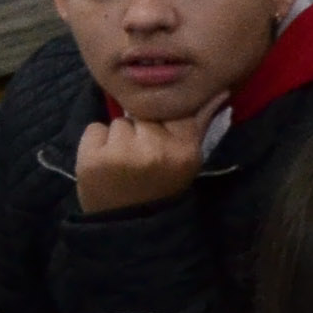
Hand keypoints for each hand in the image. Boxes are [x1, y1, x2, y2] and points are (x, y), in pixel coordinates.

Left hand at [73, 113, 208, 215]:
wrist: (128, 223)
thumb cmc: (161, 186)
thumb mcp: (187, 159)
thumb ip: (200, 122)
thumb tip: (220, 89)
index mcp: (183, 150)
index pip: (175, 110)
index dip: (165, 122)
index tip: (161, 137)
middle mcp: (154, 148)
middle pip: (143, 114)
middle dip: (140, 130)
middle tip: (141, 155)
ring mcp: (121, 153)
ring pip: (119, 121)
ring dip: (118, 137)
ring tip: (122, 159)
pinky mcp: (92, 157)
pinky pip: (94, 129)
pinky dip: (95, 142)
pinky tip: (103, 161)